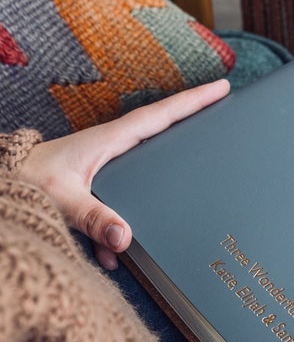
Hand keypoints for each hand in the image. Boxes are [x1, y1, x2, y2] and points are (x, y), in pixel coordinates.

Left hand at [17, 80, 229, 269]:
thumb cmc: (23, 180)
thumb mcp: (60, 198)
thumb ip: (94, 218)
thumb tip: (125, 237)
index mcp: (110, 140)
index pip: (162, 115)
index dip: (194, 101)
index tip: (223, 87)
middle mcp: (112, 147)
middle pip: (163, 131)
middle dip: (192, 123)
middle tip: (223, 112)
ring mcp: (106, 164)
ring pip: (147, 170)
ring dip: (159, 190)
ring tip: (180, 202)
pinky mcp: (96, 182)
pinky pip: (121, 200)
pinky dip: (116, 227)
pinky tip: (109, 254)